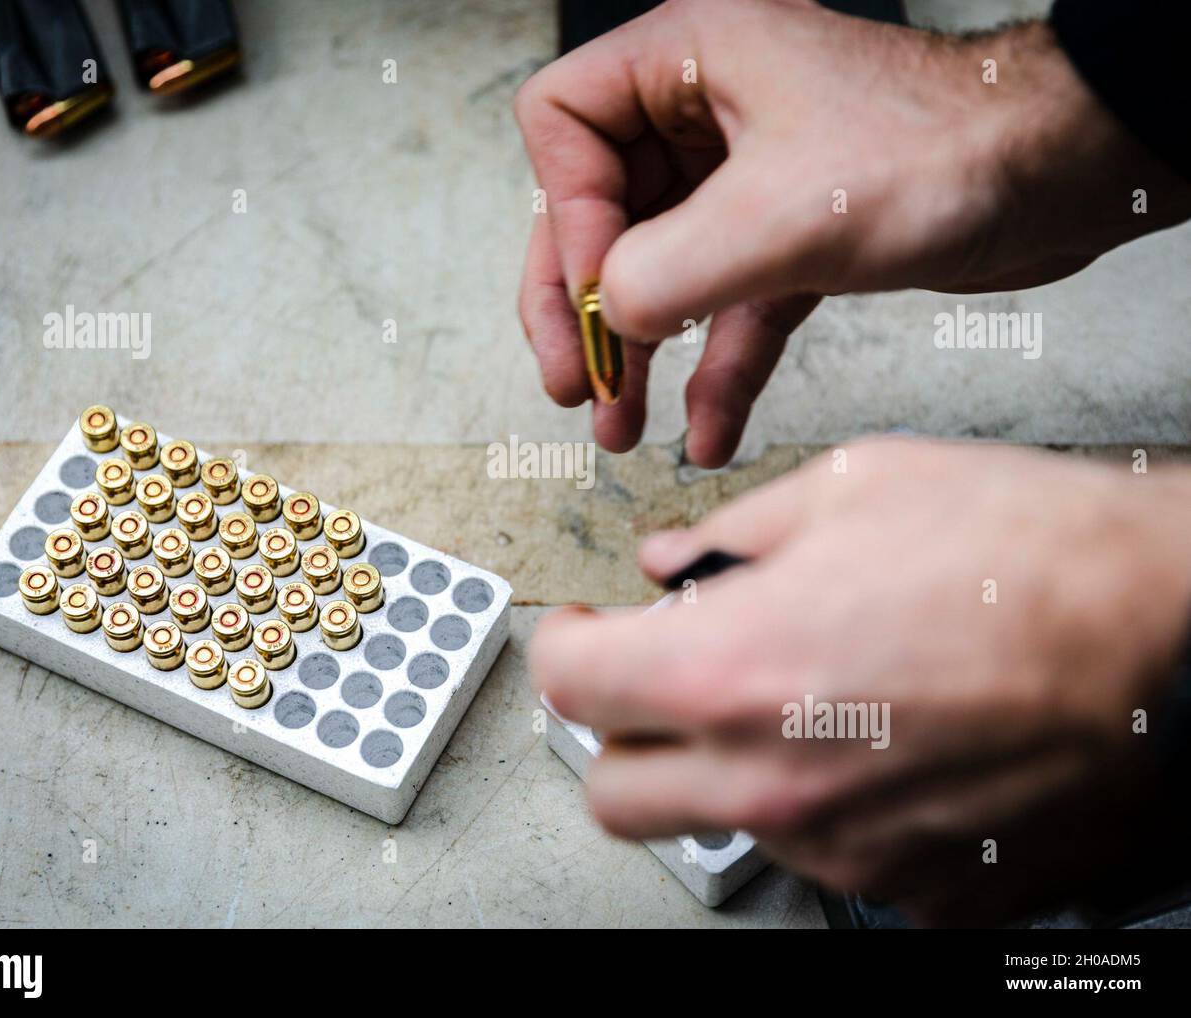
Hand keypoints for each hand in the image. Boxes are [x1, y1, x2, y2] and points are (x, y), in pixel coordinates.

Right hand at [514, 0, 1190, 464]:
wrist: (1061, 175)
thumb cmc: (947, 150)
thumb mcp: (781, 216)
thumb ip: (667, 270)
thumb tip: (609, 318)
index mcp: (687, 59)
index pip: (564, 124)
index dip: (569, 218)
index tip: (604, 295)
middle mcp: (706, 111)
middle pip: (597, 210)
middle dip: (585, 307)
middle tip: (576, 384)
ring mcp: (745, 176)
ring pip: (658, 268)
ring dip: (638, 353)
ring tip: (618, 425)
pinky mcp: (789, 235)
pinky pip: (726, 307)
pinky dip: (714, 370)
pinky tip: (705, 430)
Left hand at [530, 439, 1190, 923]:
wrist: (1171, 630)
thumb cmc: (1028, 550)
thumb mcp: (849, 488)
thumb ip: (728, 535)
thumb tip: (668, 563)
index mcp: (734, 670)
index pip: (571, 685)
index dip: (563, 646)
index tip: (582, 631)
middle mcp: (775, 779)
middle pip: (616, 792)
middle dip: (623, 730)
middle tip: (665, 676)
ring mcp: (846, 849)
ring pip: (718, 827)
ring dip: (726, 768)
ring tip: (804, 695)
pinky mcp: (918, 888)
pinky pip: (827, 861)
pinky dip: (824, 808)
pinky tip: (876, 743)